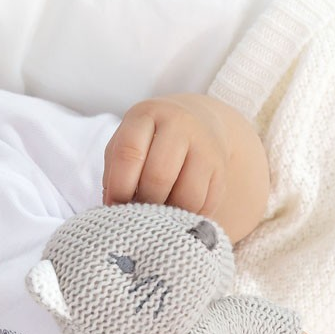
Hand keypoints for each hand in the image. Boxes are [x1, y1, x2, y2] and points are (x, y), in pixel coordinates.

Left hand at [102, 95, 231, 214]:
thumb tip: (114, 209)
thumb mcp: (125, 144)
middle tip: (137, 214)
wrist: (196, 121)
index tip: (115, 206)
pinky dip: (188, 218)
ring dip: (168, 216)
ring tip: (156, 217)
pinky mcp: (221, 169)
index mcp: (146, 115)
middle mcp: (179, 124)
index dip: (118, 187)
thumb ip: (114, 173)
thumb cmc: (148, 142)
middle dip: (144, 203)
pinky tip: (176, 214)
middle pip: (159, 177)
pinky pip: (206, 205)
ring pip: (187, 196)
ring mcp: (205, 145)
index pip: (128, 154)